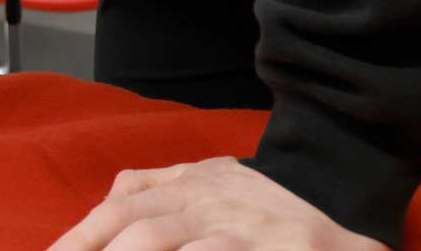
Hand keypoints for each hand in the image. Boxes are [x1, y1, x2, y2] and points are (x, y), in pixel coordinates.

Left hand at [46, 157, 390, 250]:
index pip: (119, 209)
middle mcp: (207, 201)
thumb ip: (156, 184)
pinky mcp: (279, 247)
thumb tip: (110, 197)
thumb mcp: (207, 177)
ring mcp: (241, 226)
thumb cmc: (263, 196)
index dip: (82, 237)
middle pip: (139, 230)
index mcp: (186, 185)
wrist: (338, 187)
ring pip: (168, 240)